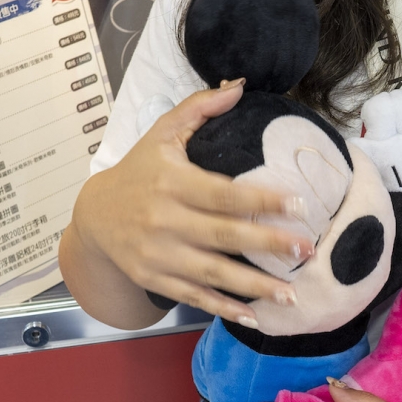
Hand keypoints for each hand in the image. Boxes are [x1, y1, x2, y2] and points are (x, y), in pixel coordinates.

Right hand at [68, 80, 316, 324]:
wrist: (94, 216)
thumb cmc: (139, 171)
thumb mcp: (162, 134)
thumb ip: (198, 109)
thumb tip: (237, 86)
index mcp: (172, 182)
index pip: (223, 193)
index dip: (262, 199)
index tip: (299, 204)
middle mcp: (165, 221)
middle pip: (224, 236)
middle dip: (268, 244)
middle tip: (307, 250)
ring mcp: (159, 255)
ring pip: (213, 273)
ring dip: (254, 286)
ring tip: (292, 293)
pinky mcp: (155, 279)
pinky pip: (195, 296)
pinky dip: (224, 308)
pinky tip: (254, 316)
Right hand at [348, 89, 401, 191]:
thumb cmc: (380, 172)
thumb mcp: (361, 158)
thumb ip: (355, 142)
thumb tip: (346, 129)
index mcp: (382, 140)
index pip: (380, 107)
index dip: (372, 107)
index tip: (370, 117)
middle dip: (390, 101)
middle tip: (387, 111)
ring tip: (400, 113)